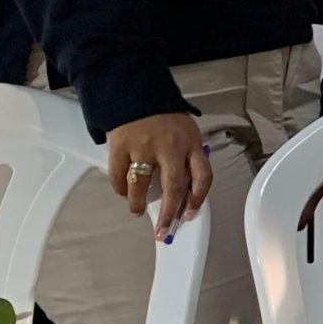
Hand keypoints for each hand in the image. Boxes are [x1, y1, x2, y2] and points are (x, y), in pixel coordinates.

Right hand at [103, 110, 210, 238]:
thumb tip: (185, 191)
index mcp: (191, 143)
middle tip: (163, 231)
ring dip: (138, 203)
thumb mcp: (186, 133)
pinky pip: (119, 176)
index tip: (189, 215)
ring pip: (141, 185)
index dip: (198, 200)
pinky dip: (120, 189)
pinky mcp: (120, 146)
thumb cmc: (165, 118)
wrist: (137, 93)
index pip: (203, 176)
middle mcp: (170, 146)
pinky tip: (123, 192)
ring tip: (137, 210)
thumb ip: (187, 157)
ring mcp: (144, 146)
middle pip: (174, 187)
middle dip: (169, 214)